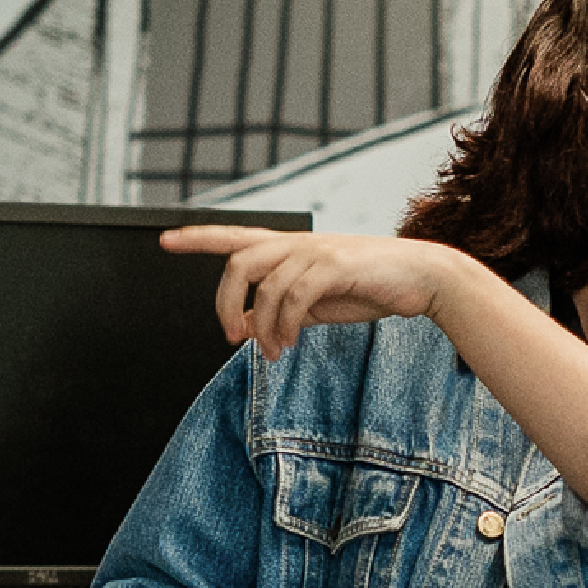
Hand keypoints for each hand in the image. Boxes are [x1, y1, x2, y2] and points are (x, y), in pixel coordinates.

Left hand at [162, 225, 486, 362]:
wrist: (423, 279)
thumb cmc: (372, 288)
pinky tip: (287, 344)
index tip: (163, 240)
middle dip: (224, 301)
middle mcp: (297, 243)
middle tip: (231, 336)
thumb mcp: (320, 301)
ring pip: (264, 284)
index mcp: (291, 248)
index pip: (234, 236)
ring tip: (270, 351)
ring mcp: (316, 251)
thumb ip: (285, 307)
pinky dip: (283, 325)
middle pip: (238, 262)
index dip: (196, 238)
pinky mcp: (335, 266)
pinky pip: (294, 297)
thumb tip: (254, 324)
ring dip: (260, 325)